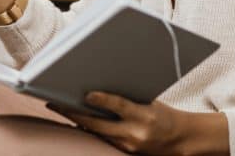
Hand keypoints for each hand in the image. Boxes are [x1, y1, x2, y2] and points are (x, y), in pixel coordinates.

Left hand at [54, 92, 228, 154]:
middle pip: (98, 124)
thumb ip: (127, 97)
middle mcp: (135, 134)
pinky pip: (102, 138)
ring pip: (96, 132)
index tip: (85, 93)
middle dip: (74, 113)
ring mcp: (128, 146)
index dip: (101, 100)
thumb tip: (100, 86)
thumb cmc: (164, 115)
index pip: (119, 106)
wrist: (180, 140)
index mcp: (144, 116)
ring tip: (60, 108)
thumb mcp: (150, 101)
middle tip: (55, 103)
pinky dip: (90, 128)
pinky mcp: (124, 152)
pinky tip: (78, 120)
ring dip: (78, 121)